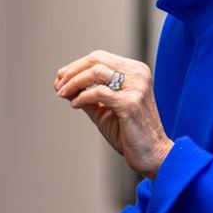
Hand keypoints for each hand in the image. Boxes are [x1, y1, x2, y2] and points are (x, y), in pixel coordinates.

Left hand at [54, 50, 173, 178]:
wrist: (154, 156)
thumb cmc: (130, 133)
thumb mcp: (104, 109)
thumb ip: (86, 94)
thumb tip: (62, 84)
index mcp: (135, 71)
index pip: (100, 57)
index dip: (77, 65)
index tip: (60, 78)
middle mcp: (138, 74)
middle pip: (97, 60)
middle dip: (72, 71)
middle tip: (58, 85)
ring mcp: (136, 87)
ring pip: (96, 72)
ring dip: (74, 82)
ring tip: (63, 93)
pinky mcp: (130, 103)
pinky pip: (98, 92)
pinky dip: (82, 97)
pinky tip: (75, 105)